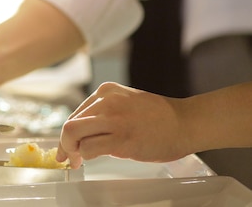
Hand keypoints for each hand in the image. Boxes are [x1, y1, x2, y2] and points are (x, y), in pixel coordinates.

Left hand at [56, 82, 190, 167]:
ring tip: (79, 160)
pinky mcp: (121, 137)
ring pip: (72, 134)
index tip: (67, 148)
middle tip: (69, 158)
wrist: (186, 123)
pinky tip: (93, 158)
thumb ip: (103, 113)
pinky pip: (89, 148)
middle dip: (65, 145)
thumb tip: (79, 133)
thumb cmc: (158, 118)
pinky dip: (86, 156)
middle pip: (69, 125)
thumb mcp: (125, 104)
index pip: (75, 115)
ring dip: (73, 151)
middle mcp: (106, 101)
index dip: (67, 134)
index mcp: (106, 91)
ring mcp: (113, 118)